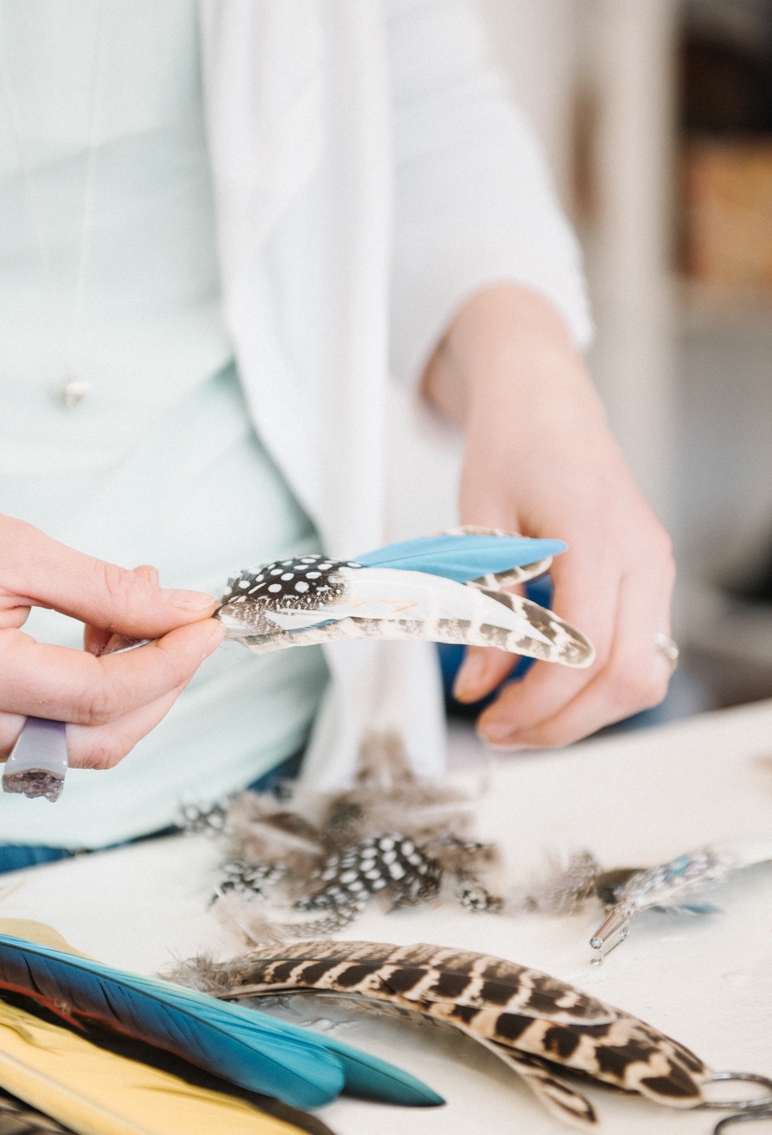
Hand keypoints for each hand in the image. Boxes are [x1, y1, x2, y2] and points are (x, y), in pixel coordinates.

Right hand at [0, 465, 221, 769]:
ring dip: (121, 688)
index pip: (100, 696)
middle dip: (157, 684)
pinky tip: (87, 641)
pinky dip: (81, 699)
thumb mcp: (18, 547)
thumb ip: (108, 589)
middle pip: (98, 739)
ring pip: (75, 745)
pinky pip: (41, 741)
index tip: (208, 625)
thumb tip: (185, 611)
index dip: (170, 663)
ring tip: (122, 612)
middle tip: (178, 620)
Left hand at [423, 286, 674, 747]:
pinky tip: (541, 685)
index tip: (491, 718)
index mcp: (601, 537)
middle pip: (633, 677)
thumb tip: (477, 685)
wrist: (546, 402)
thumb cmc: (512, 447)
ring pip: (646, 675)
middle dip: (565, 721)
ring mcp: (656, 571)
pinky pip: (640, 654)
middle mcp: (645, 559)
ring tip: (516, 716)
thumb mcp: (479, 526)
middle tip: (500, 732)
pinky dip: (596, 686)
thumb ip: (482, 608)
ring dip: (584, 712)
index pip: (588, 648)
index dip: (541, 699)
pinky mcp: (650, 581)